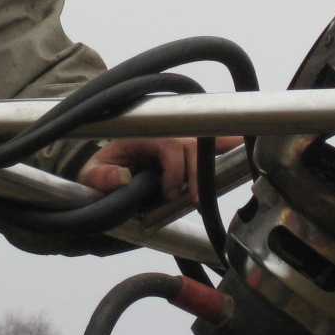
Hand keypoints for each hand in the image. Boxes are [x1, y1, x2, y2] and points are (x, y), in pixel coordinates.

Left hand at [76, 136, 244, 203]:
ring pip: (203, 144)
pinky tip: (245, 146)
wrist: (104, 173)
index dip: (175, 169)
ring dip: (216, 159)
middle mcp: (163, 134)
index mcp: (141, 136)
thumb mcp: (89, 177)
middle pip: (192, 144)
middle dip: (198, 172)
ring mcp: (176, 140)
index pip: (169, 144)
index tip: (170, 193)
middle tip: (197, 200)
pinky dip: (227, 144)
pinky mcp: (186, 150)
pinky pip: (209, 144)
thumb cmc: (100, 172)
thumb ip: (100, 178)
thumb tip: (121, 178)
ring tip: (230, 173)